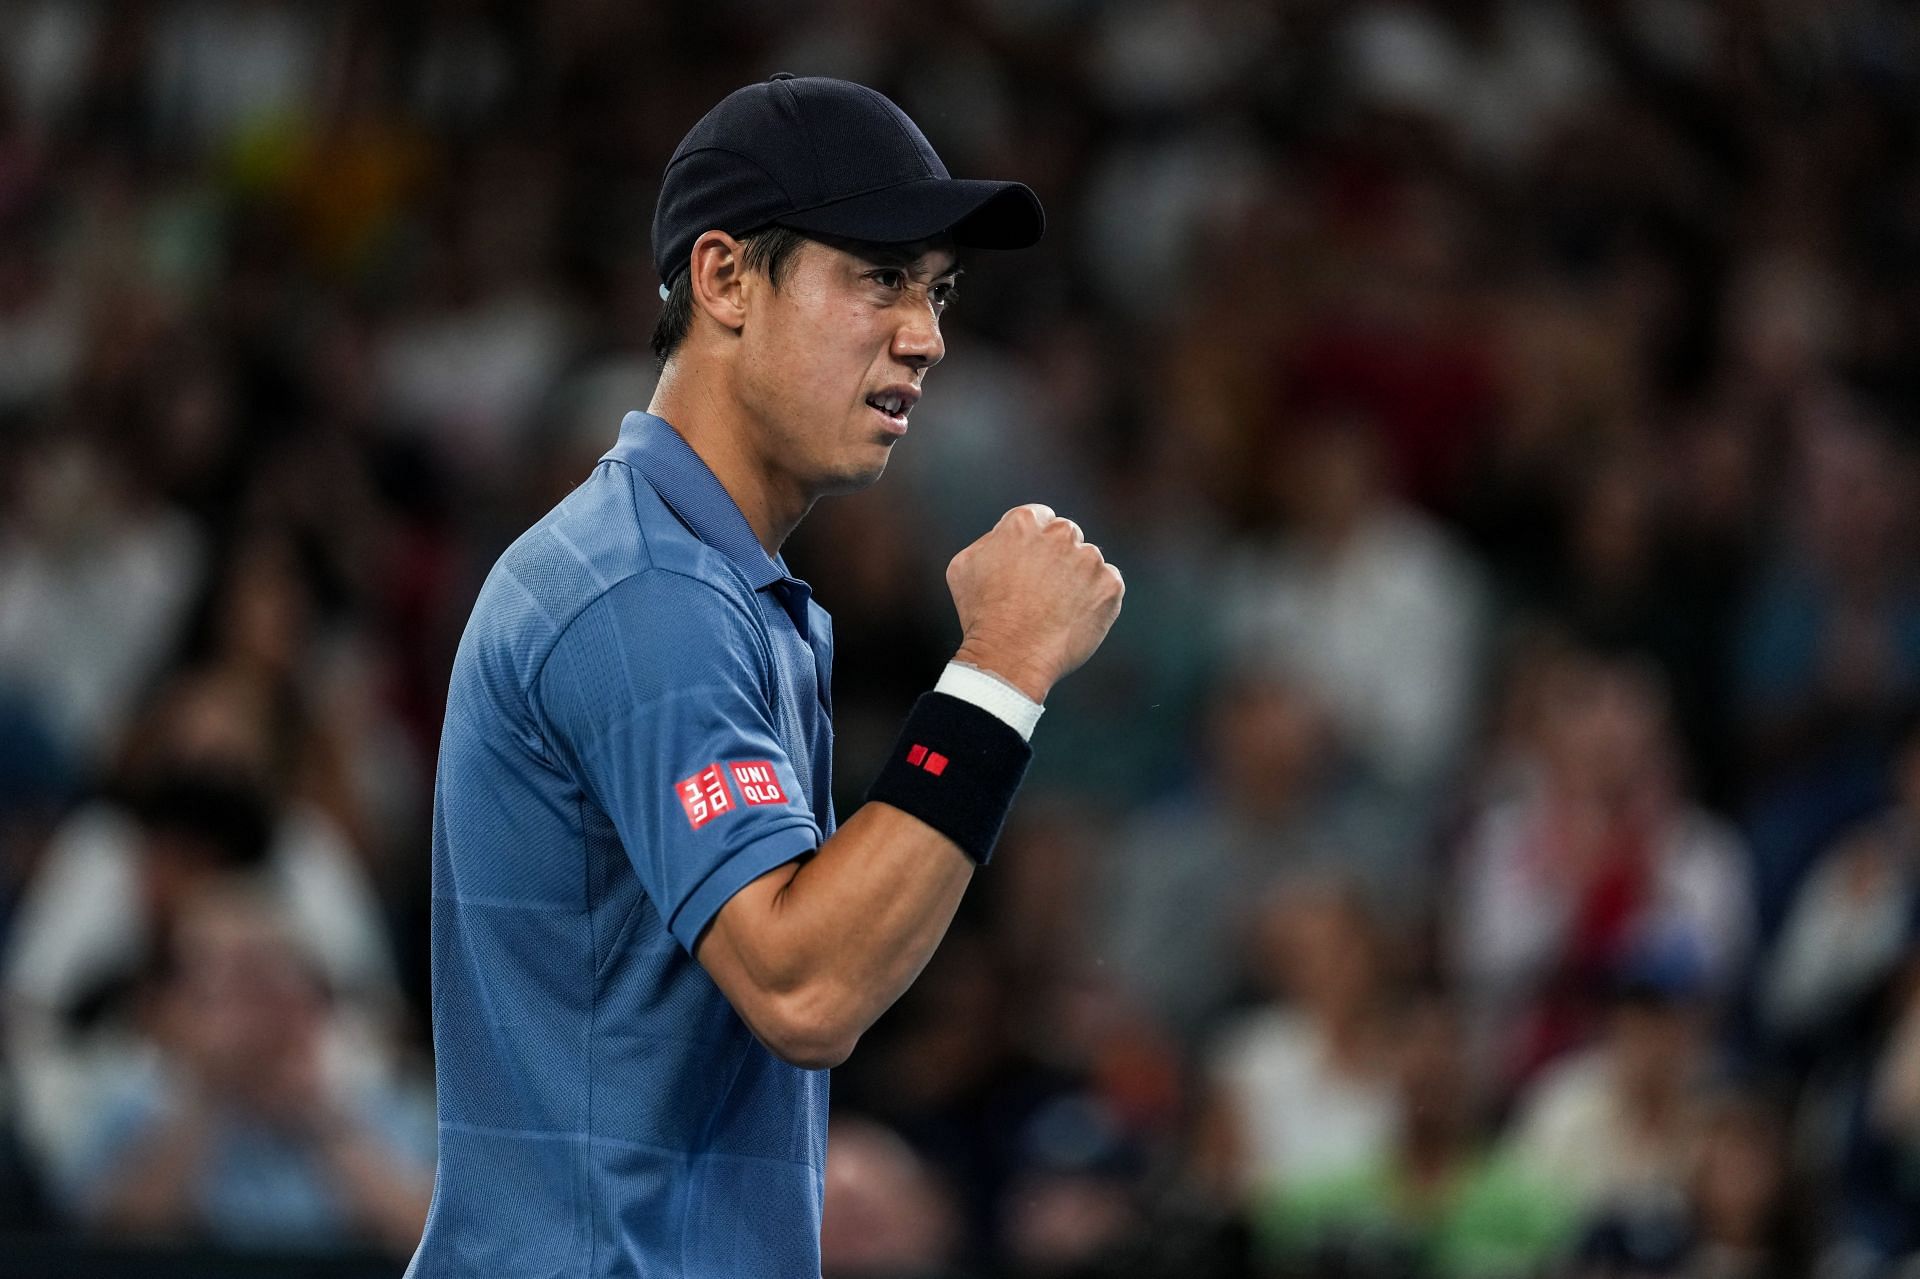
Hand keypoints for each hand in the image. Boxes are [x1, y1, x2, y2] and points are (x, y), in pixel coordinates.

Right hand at [947, 504, 1123, 702]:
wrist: (1010, 657)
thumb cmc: (982, 615)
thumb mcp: (965, 566)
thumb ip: (990, 541)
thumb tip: (1003, 537)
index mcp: (1024, 522)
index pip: (1040, 518)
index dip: (1034, 544)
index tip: (1030, 566)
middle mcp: (1061, 533)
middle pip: (1066, 536)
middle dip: (1057, 558)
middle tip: (1041, 592)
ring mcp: (1089, 558)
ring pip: (1088, 562)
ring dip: (1077, 579)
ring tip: (1055, 610)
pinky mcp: (1110, 585)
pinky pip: (1108, 585)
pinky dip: (1096, 600)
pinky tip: (1073, 618)